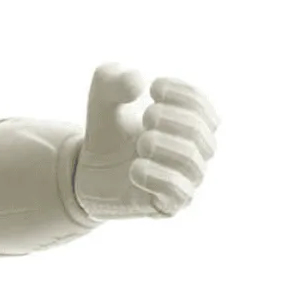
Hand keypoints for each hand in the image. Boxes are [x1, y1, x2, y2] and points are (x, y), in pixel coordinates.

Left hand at [73, 64, 218, 220]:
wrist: (84, 174)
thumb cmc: (106, 133)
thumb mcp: (101, 99)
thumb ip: (112, 80)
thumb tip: (137, 81)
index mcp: (188, 124)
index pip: (202, 107)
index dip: (184, 93)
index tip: (155, 87)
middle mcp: (194, 153)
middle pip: (201, 132)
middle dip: (175, 119)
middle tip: (148, 116)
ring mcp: (184, 181)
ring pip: (192, 162)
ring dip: (166, 146)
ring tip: (142, 141)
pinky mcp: (169, 206)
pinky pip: (178, 193)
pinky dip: (158, 177)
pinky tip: (134, 168)